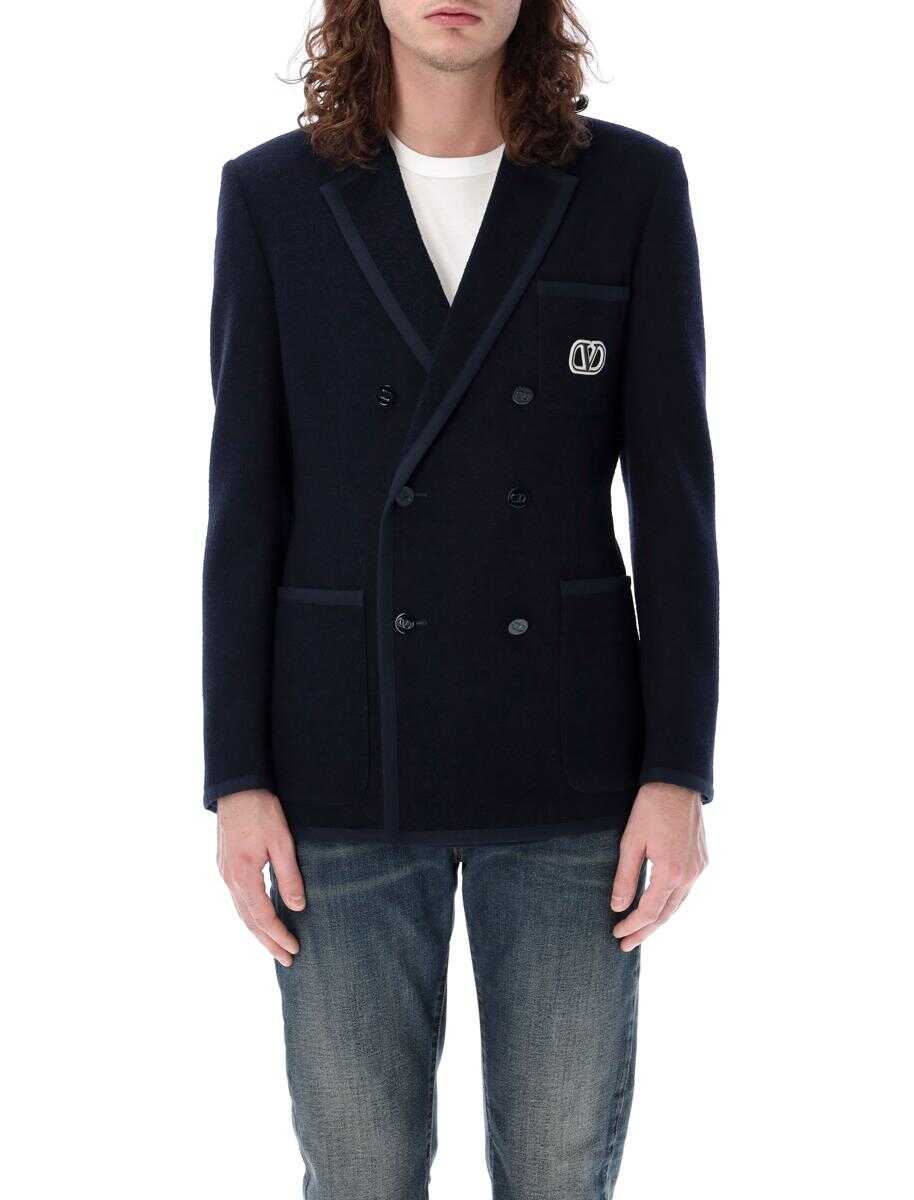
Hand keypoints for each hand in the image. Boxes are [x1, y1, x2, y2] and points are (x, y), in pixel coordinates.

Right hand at [216, 789, 305, 966]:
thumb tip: (298, 906)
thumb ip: (289, 875)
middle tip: (286, 960)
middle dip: (268, 942)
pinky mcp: (225, 865)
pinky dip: (250, 915)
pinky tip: (260, 919)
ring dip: (258, 932)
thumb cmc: (261, 811)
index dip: (278, 935)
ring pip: (241, 912)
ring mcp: (225, 872)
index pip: (262, 916)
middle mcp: (230, 878)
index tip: (294, 949)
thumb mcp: (282, 842)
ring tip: (275, 947)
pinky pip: (238, 899)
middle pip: (249, 921)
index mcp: (244, 875)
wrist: (237, 788)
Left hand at [610, 782, 707, 950]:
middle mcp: (689, 875)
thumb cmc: (650, 809)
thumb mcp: (630, 842)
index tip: (616, 933)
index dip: (632, 925)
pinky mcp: (701, 860)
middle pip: (666, 914)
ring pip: (678, 904)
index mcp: (670, 872)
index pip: (649, 911)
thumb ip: (625, 877)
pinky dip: (670, 903)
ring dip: (659, 920)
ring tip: (640, 931)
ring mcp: (698, 868)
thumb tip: (618, 907)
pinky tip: (658, 907)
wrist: (677, 784)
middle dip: (645, 931)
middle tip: (626, 945)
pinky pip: (686, 891)